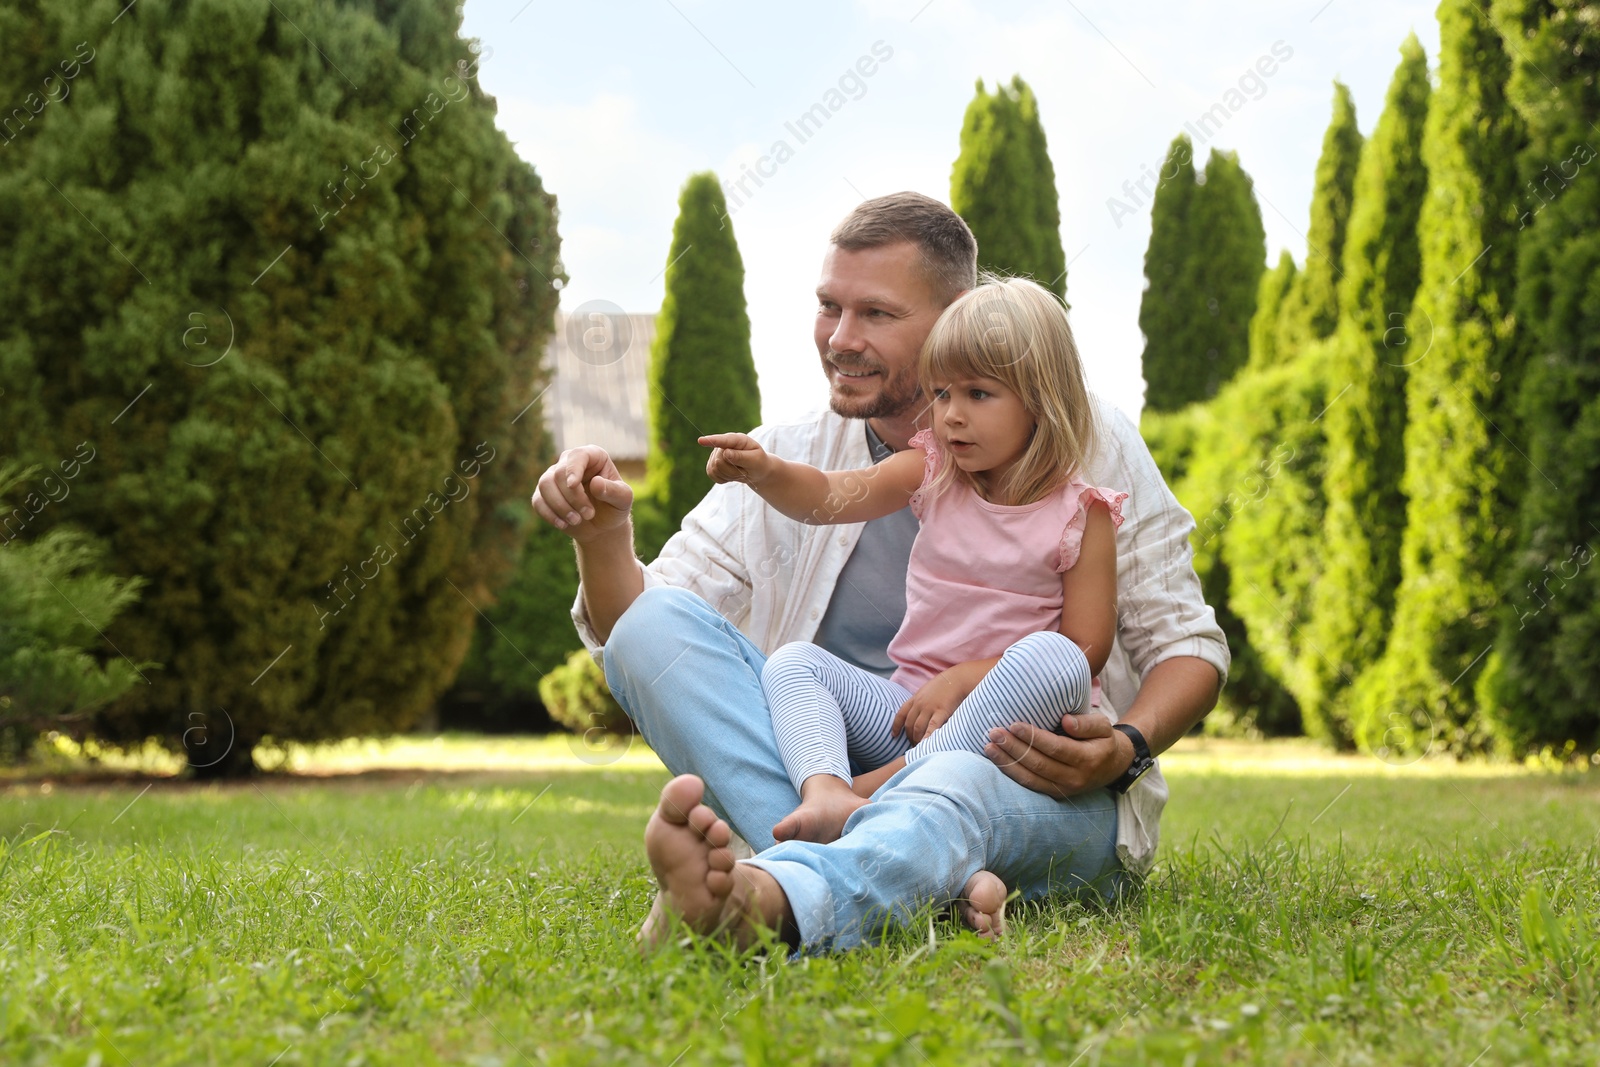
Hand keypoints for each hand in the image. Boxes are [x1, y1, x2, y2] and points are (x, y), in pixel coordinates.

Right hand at [532, 445, 633, 542]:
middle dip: (573, 497)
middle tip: (588, 514)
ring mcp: (554, 476)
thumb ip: (614, 491)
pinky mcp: (543, 494)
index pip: (578, 455)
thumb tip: (596, 483)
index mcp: (593, 456)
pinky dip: (549, 514)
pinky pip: (538, 501)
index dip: (573, 469)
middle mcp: (570, 462)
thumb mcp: (623, 500)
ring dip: (560, 506)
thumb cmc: (615, 507)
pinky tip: (563, 524)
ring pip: (545, 484)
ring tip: (576, 521)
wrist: (602, 525)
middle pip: (559, 473)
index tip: (573, 485)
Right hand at [699, 433, 773, 485]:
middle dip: (733, 471)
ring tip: (739, 472)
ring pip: (715, 469)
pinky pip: (712, 474)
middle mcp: (724, 444)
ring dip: (729, 476)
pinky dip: (723, 479)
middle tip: (745, 471)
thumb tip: (725, 452)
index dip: (711, 440)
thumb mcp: (755, 460)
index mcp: (737, 439)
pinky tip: (731, 475)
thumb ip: (741, 456)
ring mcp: (716, 454)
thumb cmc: (758, 463)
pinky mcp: (712, 464)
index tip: (701, 440)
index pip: (723, 440)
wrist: (756, 471)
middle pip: (719, 461)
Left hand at [892, 667, 977, 743]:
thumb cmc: (946, 686)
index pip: (901, 714)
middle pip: (909, 724)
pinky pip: (932, 727)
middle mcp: (920, 703)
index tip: (894, 736)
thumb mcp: (928, 691)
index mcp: (916, 698)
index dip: (896, 726)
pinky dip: (927, 737)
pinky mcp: (941, 711)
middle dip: (909, 737)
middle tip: (912, 746)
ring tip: (919, 748)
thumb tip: (918, 714)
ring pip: (918, 727)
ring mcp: (930, 707)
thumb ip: (922, 701)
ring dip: (917, 739)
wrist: (959, 679)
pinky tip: (926, 744)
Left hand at [983, 711, 1132, 798]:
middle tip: (994, 733)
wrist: (1112, 767)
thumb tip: (1066, 721)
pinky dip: (1011, 773)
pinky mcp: (1053, 794)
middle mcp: (1074, 778)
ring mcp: (1063, 790)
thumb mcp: (1104, 727)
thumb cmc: (1103, 740)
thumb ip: (1087, 723)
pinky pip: (1029, 785)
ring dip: (1007, 763)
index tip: (1014, 724)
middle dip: (1014, 749)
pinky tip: (996, 760)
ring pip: (1030, 779)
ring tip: (989, 747)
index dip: (1034, 738)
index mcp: (1087, 759)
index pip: (1056, 748)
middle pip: (1039, 764)